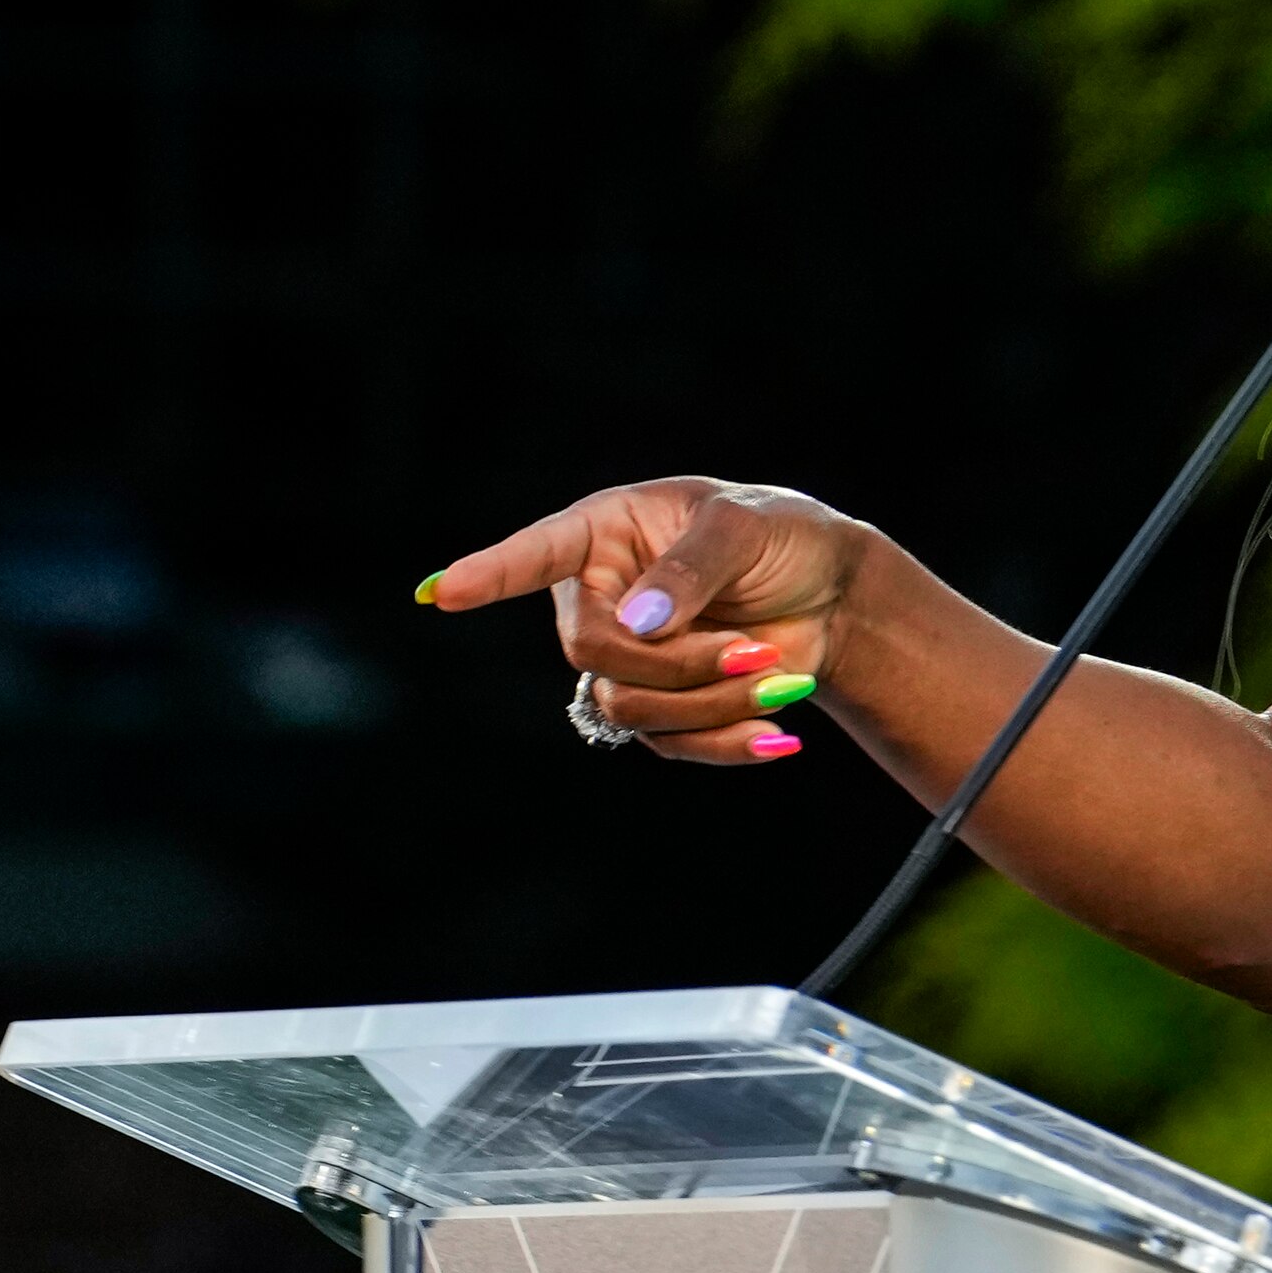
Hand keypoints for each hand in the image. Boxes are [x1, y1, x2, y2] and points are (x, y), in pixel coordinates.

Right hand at [421, 477, 865, 766]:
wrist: (829, 596)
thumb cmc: (780, 535)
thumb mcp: (742, 529)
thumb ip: (690, 569)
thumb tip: (638, 621)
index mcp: (605, 533)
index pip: (536, 554)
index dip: (489, 574)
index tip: (441, 593)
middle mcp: (601, 596)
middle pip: (592, 652)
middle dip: (674, 663)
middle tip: (751, 651)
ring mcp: (627, 657)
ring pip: (628, 706)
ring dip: (708, 703)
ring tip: (775, 677)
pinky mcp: (662, 706)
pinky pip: (669, 743)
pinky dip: (726, 742)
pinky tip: (777, 734)